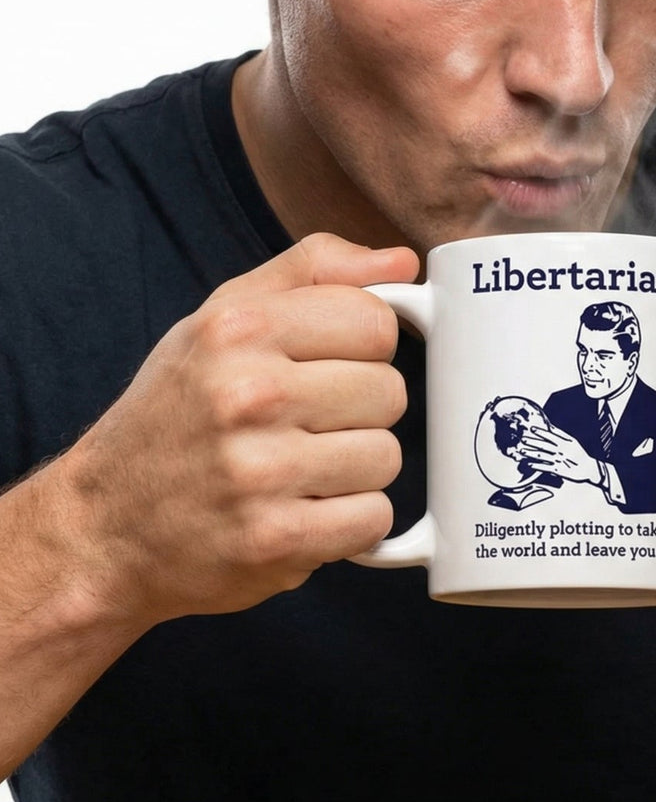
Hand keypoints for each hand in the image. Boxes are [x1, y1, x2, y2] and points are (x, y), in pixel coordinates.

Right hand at [51, 233, 418, 625]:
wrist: (105, 525)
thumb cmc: (177, 413)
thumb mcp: (224, 317)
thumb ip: (316, 271)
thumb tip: (403, 262)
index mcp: (239, 328)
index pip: (375, 322)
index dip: (364, 349)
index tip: (327, 368)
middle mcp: (248, 395)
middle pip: (390, 392)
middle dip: (358, 412)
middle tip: (303, 427)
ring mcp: (260, 472)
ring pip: (387, 457)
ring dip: (354, 471)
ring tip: (297, 471)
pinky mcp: (275, 540)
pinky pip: (374, 519)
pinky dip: (349, 523)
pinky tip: (302, 512)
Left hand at [517, 423, 602, 485]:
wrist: (588, 468)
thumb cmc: (579, 454)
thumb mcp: (572, 441)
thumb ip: (561, 434)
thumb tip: (550, 426)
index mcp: (564, 443)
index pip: (550, 436)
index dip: (541, 432)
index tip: (532, 428)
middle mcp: (560, 451)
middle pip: (544, 445)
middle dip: (533, 442)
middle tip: (523, 439)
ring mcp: (558, 461)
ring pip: (542, 456)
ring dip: (531, 454)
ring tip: (521, 451)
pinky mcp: (558, 470)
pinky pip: (545, 468)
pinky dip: (537, 466)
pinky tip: (529, 465)